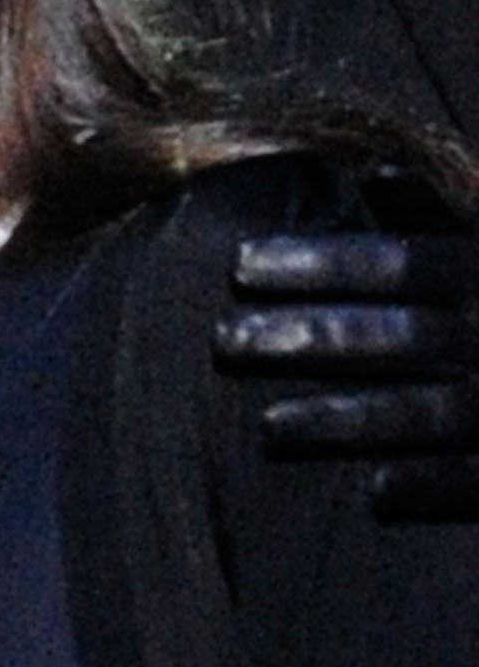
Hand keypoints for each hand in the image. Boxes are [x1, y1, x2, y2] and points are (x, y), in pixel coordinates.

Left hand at [216, 226, 478, 519]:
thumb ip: (442, 217)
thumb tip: (369, 173)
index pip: (399, 262)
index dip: (321, 262)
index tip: (239, 264)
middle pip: (397, 335)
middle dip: (309, 337)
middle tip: (224, 342)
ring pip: (426, 413)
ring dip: (346, 421)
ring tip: (269, 429)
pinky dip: (434, 483)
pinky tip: (375, 493)